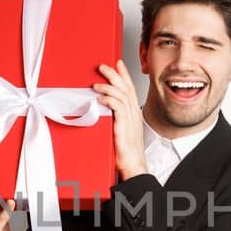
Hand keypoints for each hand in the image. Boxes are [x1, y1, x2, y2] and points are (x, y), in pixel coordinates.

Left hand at [93, 60, 148, 178]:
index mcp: (134, 114)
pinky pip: (118, 108)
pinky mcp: (124, 127)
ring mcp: (130, 120)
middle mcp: (134, 114)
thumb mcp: (121, 132)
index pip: (130, 89)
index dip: (124, 75)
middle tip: (104, 66)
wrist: (134, 166)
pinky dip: (109, 100)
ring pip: (121, 95)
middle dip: (115, 74)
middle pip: (126, 88)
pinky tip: (100, 99)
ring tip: (96, 84)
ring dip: (108, 87)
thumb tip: (103, 111)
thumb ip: (115, 119)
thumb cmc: (127, 153)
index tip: (118, 64)